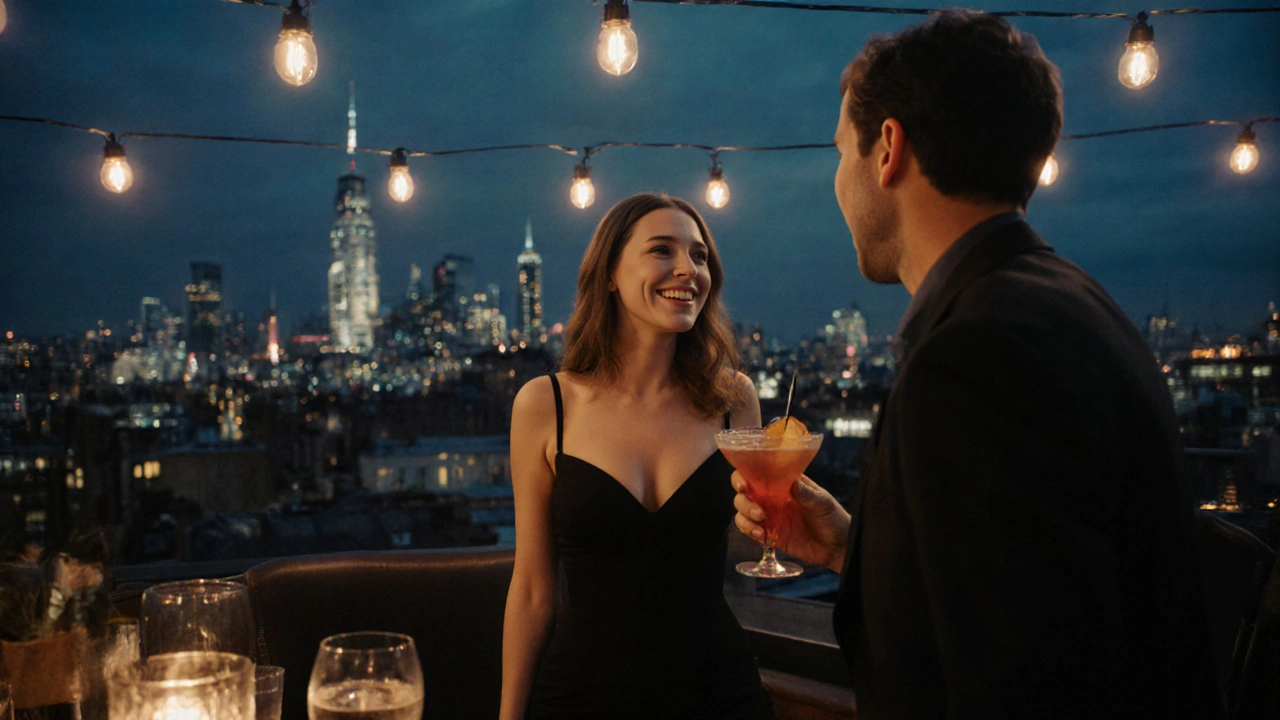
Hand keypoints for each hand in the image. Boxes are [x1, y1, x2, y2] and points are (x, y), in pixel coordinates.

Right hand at [732, 472, 849, 572]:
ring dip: (745, 516)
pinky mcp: (768, 533)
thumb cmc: (833, 518)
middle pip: (744, 492)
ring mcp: (769, 515)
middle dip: (743, 500)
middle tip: (758, 511)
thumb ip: (808, 494)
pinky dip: (749, 530)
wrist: (837, 548)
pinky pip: (748, 529)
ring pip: (742, 510)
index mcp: (784, 483)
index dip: (744, 475)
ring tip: (761, 524)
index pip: (758, 472)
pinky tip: (761, 536)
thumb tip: (793, 483)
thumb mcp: (824, 504)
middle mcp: (772, 496)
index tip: (744, 484)